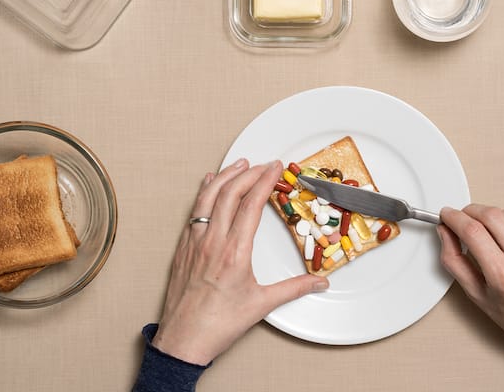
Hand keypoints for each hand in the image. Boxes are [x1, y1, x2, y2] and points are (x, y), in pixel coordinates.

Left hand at [151, 159, 328, 364]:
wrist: (183, 340)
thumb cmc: (218, 324)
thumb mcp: (262, 305)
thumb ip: (294, 289)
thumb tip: (320, 282)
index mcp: (234, 252)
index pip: (251, 204)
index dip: (265, 181)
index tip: (275, 168)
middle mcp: (212, 241)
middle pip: (230, 193)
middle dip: (248, 172)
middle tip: (264, 164)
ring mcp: (194, 242)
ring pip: (208, 197)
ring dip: (225, 176)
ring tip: (239, 164)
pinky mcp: (183, 248)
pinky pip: (194, 211)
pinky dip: (205, 192)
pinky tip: (209, 184)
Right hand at [437, 205, 503, 355]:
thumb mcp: (476, 294)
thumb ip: (454, 260)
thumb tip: (446, 232)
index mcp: (503, 274)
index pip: (472, 231)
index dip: (454, 218)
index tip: (447, 215)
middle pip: (490, 215)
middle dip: (470, 212)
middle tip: (463, 219)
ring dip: (491, 216)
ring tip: (488, 232)